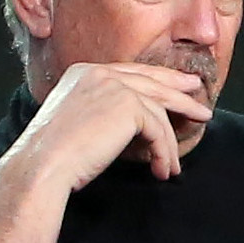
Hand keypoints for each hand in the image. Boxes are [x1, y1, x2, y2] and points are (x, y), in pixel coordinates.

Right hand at [3, 58, 211, 190]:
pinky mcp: (128, 107)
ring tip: (175, 165)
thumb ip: (104, 111)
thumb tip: (135, 121)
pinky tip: (163, 170)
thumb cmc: (54, 154)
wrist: (42, 165)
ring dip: (169, 143)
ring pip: (158, 112)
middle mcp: (98, 73)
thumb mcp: (80, 121)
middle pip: (152, 82)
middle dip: (180, 95)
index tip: (182, 86)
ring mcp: (114, 87)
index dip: (160, 79)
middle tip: (201, 106)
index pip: (131, 72)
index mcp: (83, 72)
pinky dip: (164, 153)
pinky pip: (158, 130)